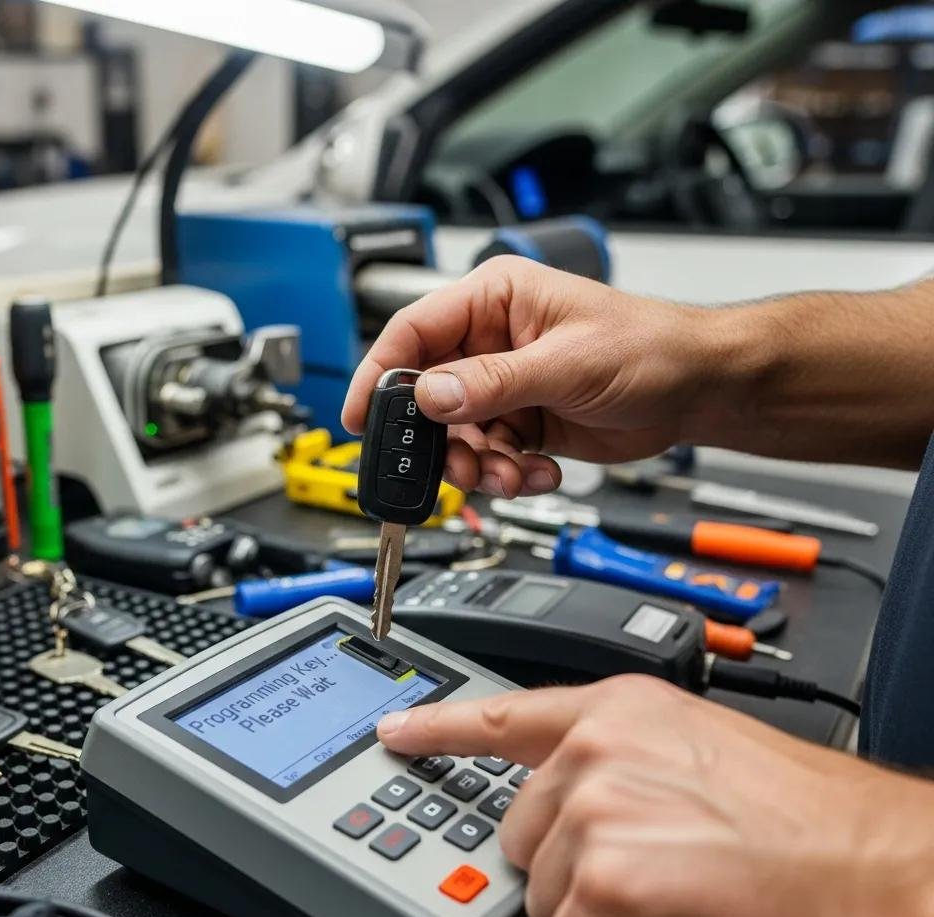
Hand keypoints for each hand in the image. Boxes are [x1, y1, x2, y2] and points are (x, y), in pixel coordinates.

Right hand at [342, 256, 720, 496]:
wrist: (695, 391)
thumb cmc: (648, 347)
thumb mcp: (565, 363)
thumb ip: (492, 383)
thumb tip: (430, 397)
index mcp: (493, 301)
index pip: (413, 333)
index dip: (381, 375)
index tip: (361, 417)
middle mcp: (490, 343)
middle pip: (429, 397)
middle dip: (442, 440)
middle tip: (461, 465)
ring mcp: (505, 386)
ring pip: (457, 437)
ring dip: (481, 465)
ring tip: (514, 472)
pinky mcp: (522, 422)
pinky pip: (490, 457)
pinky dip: (509, 474)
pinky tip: (541, 470)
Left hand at [377, 678, 933, 916]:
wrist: (881, 876)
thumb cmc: (811, 825)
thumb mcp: (699, 752)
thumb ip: (622, 766)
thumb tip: (575, 807)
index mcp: (619, 712)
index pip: (502, 716)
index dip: (438, 728)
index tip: (395, 731)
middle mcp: (595, 754)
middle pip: (522, 835)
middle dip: (574, 868)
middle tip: (654, 873)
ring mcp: (593, 818)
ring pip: (545, 899)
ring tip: (679, 903)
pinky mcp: (601, 890)